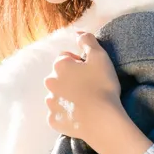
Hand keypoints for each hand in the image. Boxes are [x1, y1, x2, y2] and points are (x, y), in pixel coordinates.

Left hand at [44, 31, 125, 153]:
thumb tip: (77, 32)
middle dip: (70, 79)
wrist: (103, 120)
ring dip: (67, 96)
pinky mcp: (53, 121)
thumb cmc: (102, 85)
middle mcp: (50, 82)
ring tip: (85, 102)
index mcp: (59, 66)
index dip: (79, 63)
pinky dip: (67, 114)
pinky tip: (79, 115)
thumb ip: (87, 40)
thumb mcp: (100, 56)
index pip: (65, 58)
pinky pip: (58, 114)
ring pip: (57, 95)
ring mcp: (50, 104)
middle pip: (59, 76)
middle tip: (89, 86)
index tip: (91, 71)